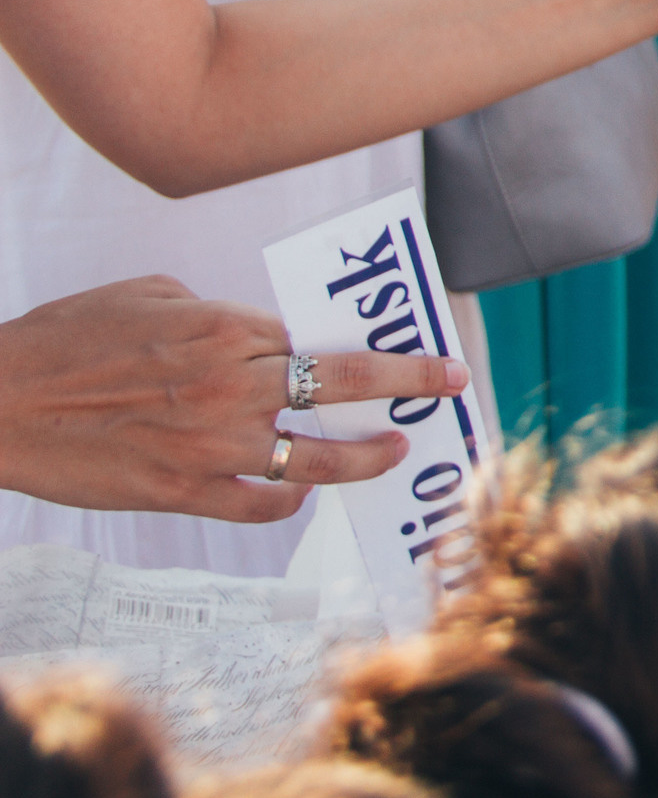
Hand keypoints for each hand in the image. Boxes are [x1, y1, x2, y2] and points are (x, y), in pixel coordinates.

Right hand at [0, 276, 470, 523]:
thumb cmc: (66, 338)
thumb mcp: (149, 295)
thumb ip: (217, 312)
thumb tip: (264, 331)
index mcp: (222, 329)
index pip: (319, 337)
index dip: (372, 346)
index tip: (417, 347)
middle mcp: (226, 385)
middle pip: (339, 385)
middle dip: (408, 383)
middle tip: (452, 383)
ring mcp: (207, 443)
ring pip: (314, 456)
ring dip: (363, 455)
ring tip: (393, 449)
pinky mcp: (179, 490)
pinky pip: (259, 502)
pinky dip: (290, 499)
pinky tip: (302, 489)